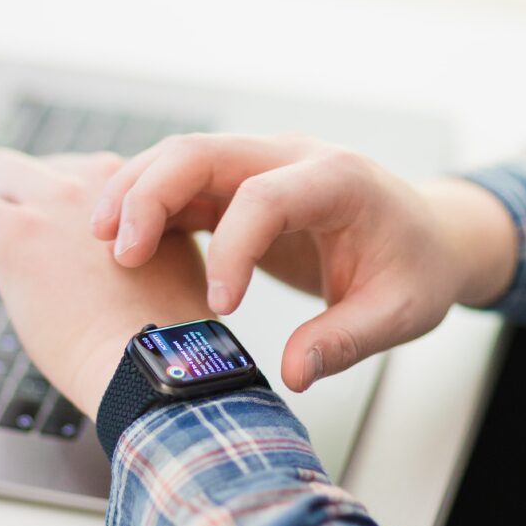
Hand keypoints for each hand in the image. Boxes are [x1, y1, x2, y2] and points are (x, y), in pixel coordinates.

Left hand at [0, 149, 213, 419]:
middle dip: (20, 198)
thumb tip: (100, 257)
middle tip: (22, 251)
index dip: (63, 215)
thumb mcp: (170, 261)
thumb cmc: (162, 333)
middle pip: (36, 163)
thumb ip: (138, 240)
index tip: (66, 257)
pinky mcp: (16, 233)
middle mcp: (93, 181)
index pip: (80, 174)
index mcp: (133, 187)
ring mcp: (53, 202)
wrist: (153, 360)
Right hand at [90, 134, 515, 391]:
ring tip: (101, 243)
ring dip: (134, 193)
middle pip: (201, 152)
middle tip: (118, 254)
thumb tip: (294, 374)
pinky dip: (145, 207)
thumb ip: (346, 342)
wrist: (424, 236)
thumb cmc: (414, 269)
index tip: (222, 308)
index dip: (233, 250)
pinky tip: (119, 244)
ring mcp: (258, 165)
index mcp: (336, 179)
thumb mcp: (400, 313)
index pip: (265, 197)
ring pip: (178, 158)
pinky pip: (182, 184)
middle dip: (150, 196)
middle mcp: (289, 157)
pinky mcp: (237, 185)